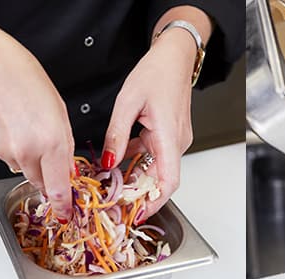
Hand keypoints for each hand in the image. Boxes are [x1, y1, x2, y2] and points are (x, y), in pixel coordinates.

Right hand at [0, 16, 74, 220]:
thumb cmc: (24, 78)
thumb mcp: (60, 110)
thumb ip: (66, 144)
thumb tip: (69, 170)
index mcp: (52, 141)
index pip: (59, 187)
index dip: (64, 205)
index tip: (66, 215)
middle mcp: (27, 150)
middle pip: (41, 182)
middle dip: (48, 175)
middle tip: (46, 151)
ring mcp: (4, 151)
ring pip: (24, 168)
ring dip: (29, 157)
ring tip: (24, 126)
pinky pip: (6, 156)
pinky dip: (12, 147)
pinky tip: (10, 124)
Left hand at [101, 27, 195, 218]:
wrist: (174, 57)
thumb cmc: (157, 73)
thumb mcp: (127, 102)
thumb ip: (116, 135)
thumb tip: (107, 163)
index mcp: (169, 136)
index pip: (168, 181)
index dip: (153, 202)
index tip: (137, 214)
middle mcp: (177, 143)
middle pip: (160, 180)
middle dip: (138, 195)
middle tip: (114, 204)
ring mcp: (176, 140)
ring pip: (156, 169)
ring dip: (136, 179)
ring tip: (112, 187)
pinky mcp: (170, 136)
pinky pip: (154, 156)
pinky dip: (138, 163)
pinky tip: (119, 164)